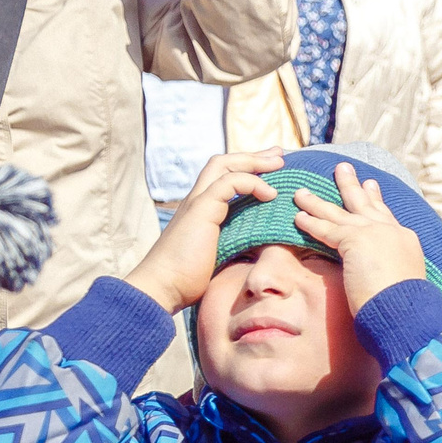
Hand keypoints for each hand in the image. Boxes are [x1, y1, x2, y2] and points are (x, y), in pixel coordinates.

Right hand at [125, 150, 285, 312]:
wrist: (162, 288)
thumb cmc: (188, 279)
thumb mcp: (219, 254)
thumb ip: (233, 241)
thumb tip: (259, 246)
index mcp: (200, 209)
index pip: (221, 175)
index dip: (246, 167)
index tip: (272, 167)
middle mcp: (196, 200)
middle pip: (222, 162)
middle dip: (253, 156)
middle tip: (279, 155)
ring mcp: (196, 203)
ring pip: (223, 165)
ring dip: (254, 161)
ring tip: (279, 164)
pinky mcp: (200, 210)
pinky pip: (228, 183)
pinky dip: (251, 182)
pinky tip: (270, 194)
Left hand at [289, 163, 432, 314]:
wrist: (405, 310)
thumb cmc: (403, 305)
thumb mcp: (398, 281)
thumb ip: (388, 270)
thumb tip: (379, 277)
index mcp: (405, 240)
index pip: (385, 215)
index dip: (375, 200)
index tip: (370, 185)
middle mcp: (392, 231)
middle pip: (365, 204)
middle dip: (352, 185)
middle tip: (342, 167)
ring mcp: (375, 233)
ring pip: (341, 213)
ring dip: (318, 202)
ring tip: (301, 192)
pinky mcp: (356, 241)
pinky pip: (328, 229)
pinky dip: (311, 222)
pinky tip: (298, 216)